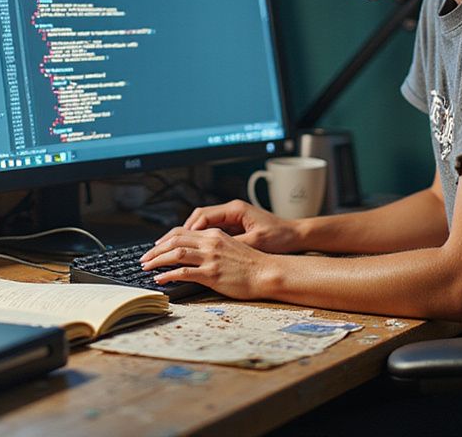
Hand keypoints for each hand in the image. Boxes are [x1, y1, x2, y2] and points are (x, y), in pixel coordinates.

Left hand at [140, 228, 273, 299]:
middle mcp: (210, 243)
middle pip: (174, 240)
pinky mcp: (212, 274)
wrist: (268, 273)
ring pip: (175, 253)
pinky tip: (160, 279)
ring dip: (157, 260)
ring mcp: (210, 258)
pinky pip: (183, 272)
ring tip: (146, 267)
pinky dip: (168, 274)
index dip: (165, 239)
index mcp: (214, 235)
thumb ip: (213, 247)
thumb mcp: (231, 247)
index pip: (182, 232)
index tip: (155, 247)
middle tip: (144, 258)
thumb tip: (196, 254)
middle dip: (155, 249)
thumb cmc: (252, 264)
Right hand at [181, 199, 304, 253]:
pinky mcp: (234, 226)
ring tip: (173, 249)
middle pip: (198, 218)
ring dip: (189, 235)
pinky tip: (193, 251)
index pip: (204, 216)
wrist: (295, 235)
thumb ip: (235, 243)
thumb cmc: (279, 236)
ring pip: (203, 224)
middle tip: (166, 245)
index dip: (189, 229)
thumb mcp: (256, 241)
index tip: (178, 242)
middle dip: (182, 231)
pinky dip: (200, 239)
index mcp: (235, 210)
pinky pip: (211, 230)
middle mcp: (232, 210)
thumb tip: (214, 250)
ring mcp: (232, 218)